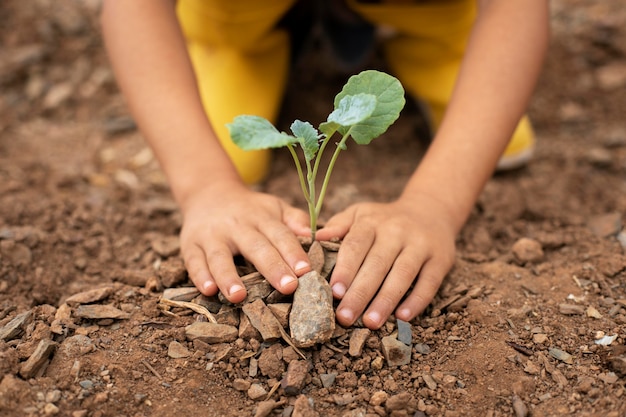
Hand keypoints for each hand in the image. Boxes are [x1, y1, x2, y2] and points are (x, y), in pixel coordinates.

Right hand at [179, 182, 311, 302]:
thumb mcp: (274, 207)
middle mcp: (237, 225)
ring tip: (239, 296)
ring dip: (229, 276)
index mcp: (261, 217)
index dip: (293, 252)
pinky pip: (194, 261)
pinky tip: (208, 290)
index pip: (280, 235)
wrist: (209, 193)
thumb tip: (313, 235)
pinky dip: (200, 276)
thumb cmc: (251, 209)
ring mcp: (212, 235)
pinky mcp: (190, 244)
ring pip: (220, 256)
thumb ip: (295, 220)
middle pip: (255, 247)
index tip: (306, 271)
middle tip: (288, 287)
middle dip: (272, 267)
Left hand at [315, 193, 456, 328]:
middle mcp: (397, 231)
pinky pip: (429, 282)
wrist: (430, 209)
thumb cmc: (385, 220)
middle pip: (377, 264)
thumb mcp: (361, 214)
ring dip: (386, 300)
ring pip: (402, 274)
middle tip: (345, 317)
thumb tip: (315, 238)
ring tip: (371, 322)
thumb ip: (339, 225)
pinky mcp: (441, 259)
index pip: (356, 245)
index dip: (345, 269)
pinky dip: (417, 300)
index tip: (334, 292)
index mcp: (372, 221)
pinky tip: (403, 317)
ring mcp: (420, 245)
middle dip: (360, 292)